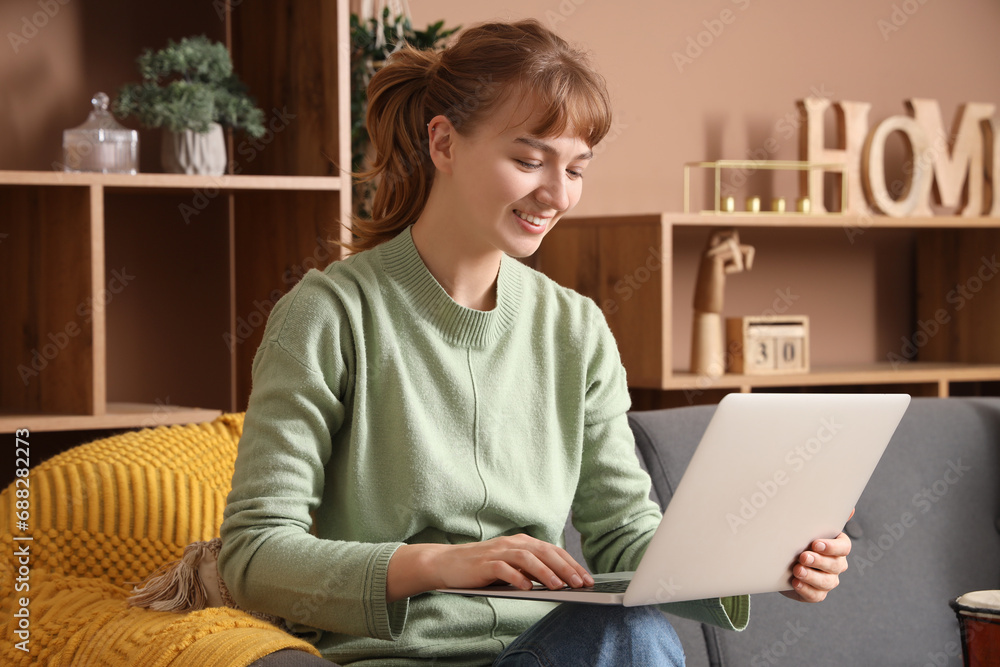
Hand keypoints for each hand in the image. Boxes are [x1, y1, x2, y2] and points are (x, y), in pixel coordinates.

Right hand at [386, 534, 593, 602]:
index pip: (553, 551)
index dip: (572, 564)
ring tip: (559, 586)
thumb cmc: (483, 568)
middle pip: (544, 552)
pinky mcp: (484, 563)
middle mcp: (512, 543)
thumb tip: (560, 582)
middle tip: (581, 584)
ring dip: (545, 572)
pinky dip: (517, 578)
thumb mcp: (512, 567)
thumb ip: (531, 571)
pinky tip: (527, 589)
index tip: (587, 579)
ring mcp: (497, 552)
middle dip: (565, 568)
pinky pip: (503, 569)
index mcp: (522, 542)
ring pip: (527, 558)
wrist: (448, 564)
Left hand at [781, 511, 852, 602]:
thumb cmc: (798, 539)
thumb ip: (824, 518)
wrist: (780, 560)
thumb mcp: (807, 526)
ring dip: (812, 576)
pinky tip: (796, 583)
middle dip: (819, 561)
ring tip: (797, 570)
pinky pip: (816, 595)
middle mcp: (837, 564)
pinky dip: (806, 590)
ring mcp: (828, 580)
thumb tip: (850, 509)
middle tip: (803, 556)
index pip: (844, 547)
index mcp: (838, 546)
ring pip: (827, 582)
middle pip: (836, 565)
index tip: (815, 543)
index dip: (832, 547)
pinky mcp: (817, 593)